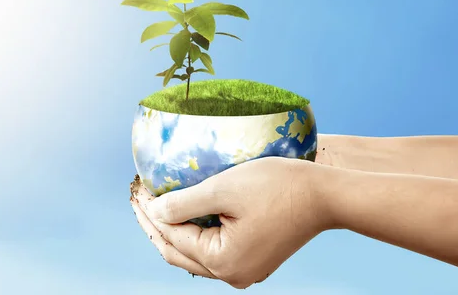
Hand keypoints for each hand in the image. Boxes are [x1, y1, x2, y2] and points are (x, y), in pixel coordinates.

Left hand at [130, 157, 329, 288]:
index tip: (137, 190)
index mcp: (223, 261)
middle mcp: (232, 274)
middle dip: (155, 226)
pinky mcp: (254, 259)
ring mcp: (245, 270)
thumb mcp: (224, 189)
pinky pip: (213, 250)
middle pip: (179, 252)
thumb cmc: (277, 186)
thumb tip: (154, 213)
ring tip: (155, 208)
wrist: (325, 195)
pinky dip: (195, 233)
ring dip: (174, 230)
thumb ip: (184, 203)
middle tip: (138, 201)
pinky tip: (186, 215)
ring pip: (195, 254)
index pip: (172, 237)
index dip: (150, 213)